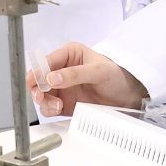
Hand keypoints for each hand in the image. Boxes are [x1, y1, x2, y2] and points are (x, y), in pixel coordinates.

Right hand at [28, 42, 147, 116]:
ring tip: (56, 105)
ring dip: (44, 101)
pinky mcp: (64, 104)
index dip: (38, 72)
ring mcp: (62, 88)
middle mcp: (62, 70)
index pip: (46, 62)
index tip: (37, 82)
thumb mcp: (98, 71)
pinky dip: (49, 110)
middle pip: (39, 79)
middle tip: (41, 96)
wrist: (128, 96)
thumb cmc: (116, 76)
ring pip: (42, 94)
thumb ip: (75, 74)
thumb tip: (52, 77)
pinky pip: (49, 107)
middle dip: (37, 88)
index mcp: (68, 55)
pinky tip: (58, 109)